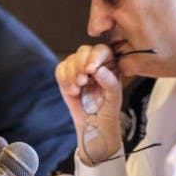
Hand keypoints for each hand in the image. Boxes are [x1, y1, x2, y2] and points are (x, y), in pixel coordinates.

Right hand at [55, 44, 123, 162]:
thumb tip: (99, 69)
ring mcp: (79, 68)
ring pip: (70, 59)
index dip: (95, 57)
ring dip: (72, 74)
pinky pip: (60, 69)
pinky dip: (64, 79)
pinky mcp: (66, 76)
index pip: (102, 50)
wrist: (94, 125)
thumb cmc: (108, 110)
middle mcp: (94, 63)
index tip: (91, 70)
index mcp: (110, 64)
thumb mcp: (114, 98)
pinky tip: (73, 91)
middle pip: (84, 51)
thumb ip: (110, 82)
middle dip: (81, 64)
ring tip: (78, 89)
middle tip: (83, 81)